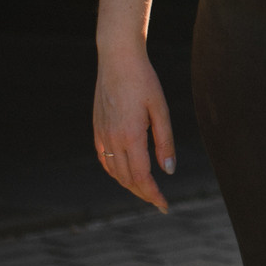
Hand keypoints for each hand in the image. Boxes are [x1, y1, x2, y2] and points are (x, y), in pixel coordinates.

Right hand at [93, 44, 176, 211]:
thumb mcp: (161, 109)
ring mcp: (101, 136)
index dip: (153, 194)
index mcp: (130, 136)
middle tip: (159, 201)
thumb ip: (165, 141)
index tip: (164, 206)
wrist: (117, 59)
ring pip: (115, 172)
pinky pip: (105, 160)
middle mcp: (112, 140)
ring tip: (147, 190)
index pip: (142, 177)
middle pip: (128, 179)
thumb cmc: (144, 80)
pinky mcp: (97, 130)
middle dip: (144, 193)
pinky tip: (126, 173)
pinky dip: (116, 172)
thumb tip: (168, 171)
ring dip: (130, 184)